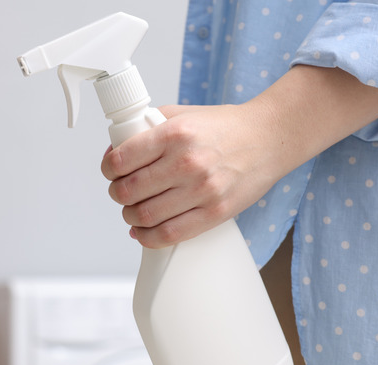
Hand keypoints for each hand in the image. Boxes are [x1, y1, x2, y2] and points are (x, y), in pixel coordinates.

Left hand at [100, 66, 377, 248]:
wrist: (269, 138)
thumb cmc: (225, 127)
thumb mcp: (183, 114)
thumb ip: (149, 127)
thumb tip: (116, 149)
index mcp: (174, 133)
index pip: (122, 159)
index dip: (108, 169)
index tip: (110, 171)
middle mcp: (187, 162)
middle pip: (129, 191)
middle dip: (117, 194)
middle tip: (120, 192)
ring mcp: (202, 190)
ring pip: (145, 216)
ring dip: (130, 217)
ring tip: (132, 211)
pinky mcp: (215, 212)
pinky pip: (170, 234)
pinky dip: (148, 238)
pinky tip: (142, 232)